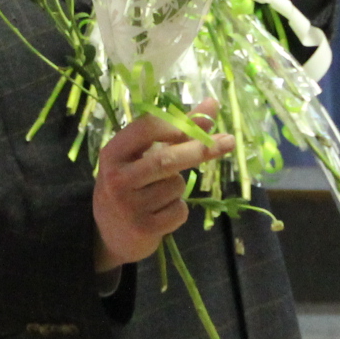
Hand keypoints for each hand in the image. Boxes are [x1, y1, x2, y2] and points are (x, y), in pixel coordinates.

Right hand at [93, 110, 233, 270]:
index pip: (147, 129)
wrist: (111, 233)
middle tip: (228, 141)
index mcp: (113, 153)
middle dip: (200, 149)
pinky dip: (179, 209)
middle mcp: (117, 178)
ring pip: (176, 186)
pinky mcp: (143, 228)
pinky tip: (160, 213)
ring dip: (179, 187)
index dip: (179, 123)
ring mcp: (128, 205)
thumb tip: (211, 105)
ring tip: (160, 194)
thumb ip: (175, 132)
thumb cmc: (131, 185)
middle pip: (166, 159)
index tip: (206, 119)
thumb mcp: (142, 156)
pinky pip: (179, 210)